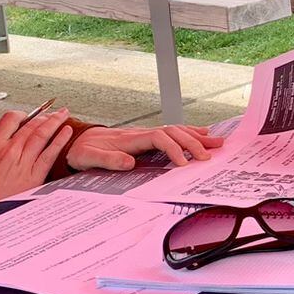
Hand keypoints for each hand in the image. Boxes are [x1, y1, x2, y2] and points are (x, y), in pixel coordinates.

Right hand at [0, 108, 75, 199]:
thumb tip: (5, 139)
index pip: (11, 118)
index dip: (22, 114)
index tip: (28, 115)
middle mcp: (10, 150)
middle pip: (31, 126)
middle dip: (43, 116)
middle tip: (52, 111)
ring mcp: (23, 162)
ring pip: (42, 135)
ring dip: (54, 122)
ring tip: (63, 114)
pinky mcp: (33, 175)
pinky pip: (50, 154)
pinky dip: (60, 140)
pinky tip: (67, 132)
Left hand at [66, 123, 224, 171]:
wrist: (76, 142)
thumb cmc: (81, 151)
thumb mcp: (88, 157)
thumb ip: (108, 159)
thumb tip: (129, 162)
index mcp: (129, 138)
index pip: (159, 138)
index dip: (173, 149)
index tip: (183, 164)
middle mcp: (140, 133)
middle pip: (173, 131)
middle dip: (192, 142)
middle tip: (208, 157)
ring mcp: (144, 133)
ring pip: (176, 130)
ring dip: (196, 136)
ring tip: (217, 142)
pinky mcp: (146, 137)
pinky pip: (172, 132)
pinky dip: (189, 132)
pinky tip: (202, 134)